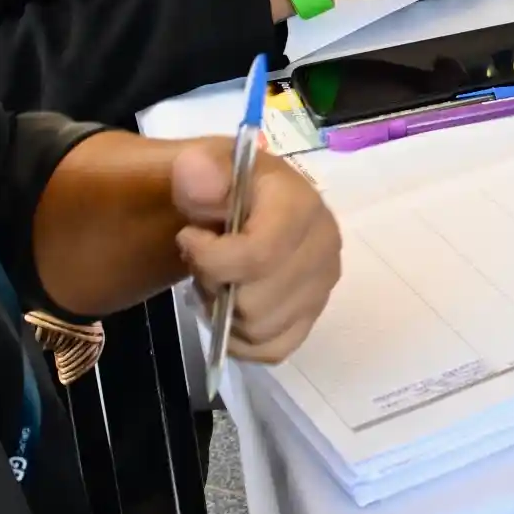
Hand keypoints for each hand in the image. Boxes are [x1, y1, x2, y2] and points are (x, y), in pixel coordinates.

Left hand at [170, 143, 341, 361]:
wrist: (244, 201)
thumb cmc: (225, 184)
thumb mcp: (205, 163)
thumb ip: (198, 168)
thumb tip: (198, 178)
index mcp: (303, 205)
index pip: (259, 256)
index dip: (211, 259)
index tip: (189, 238)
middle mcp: (324, 247)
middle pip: (255, 301)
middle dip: (216, 286)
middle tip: (205, 262)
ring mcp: (322, 287)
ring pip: (261, 329)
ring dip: (226, 313)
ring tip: (219, 281)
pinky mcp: (313, 316)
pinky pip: (273, 350)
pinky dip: (242, 340)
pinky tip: (230, 310)